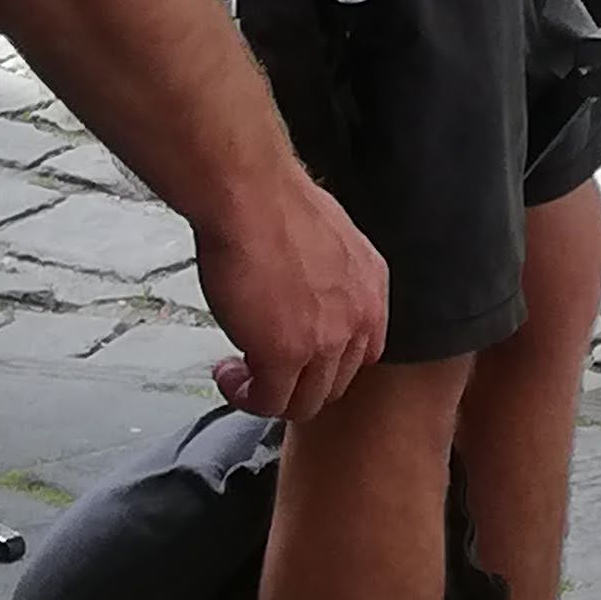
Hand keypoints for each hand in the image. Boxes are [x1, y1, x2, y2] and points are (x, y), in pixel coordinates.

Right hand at [196, 169, 389, 421]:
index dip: (326, 363)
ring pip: (305, 402)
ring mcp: (326, 342)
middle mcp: (360, 318)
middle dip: (295, 383)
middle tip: (261, 369)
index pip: (365, 352)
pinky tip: (226, 374)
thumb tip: (312, 296)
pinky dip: (245, 396)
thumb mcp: (331, 242)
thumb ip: (332, 278)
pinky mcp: (285, 356)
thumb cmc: (276, 206)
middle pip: (335, 383)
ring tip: (239, 374)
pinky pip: (269, 401)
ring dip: (268, 395)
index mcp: (373, 288)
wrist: (251, 197)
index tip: (296, 357)